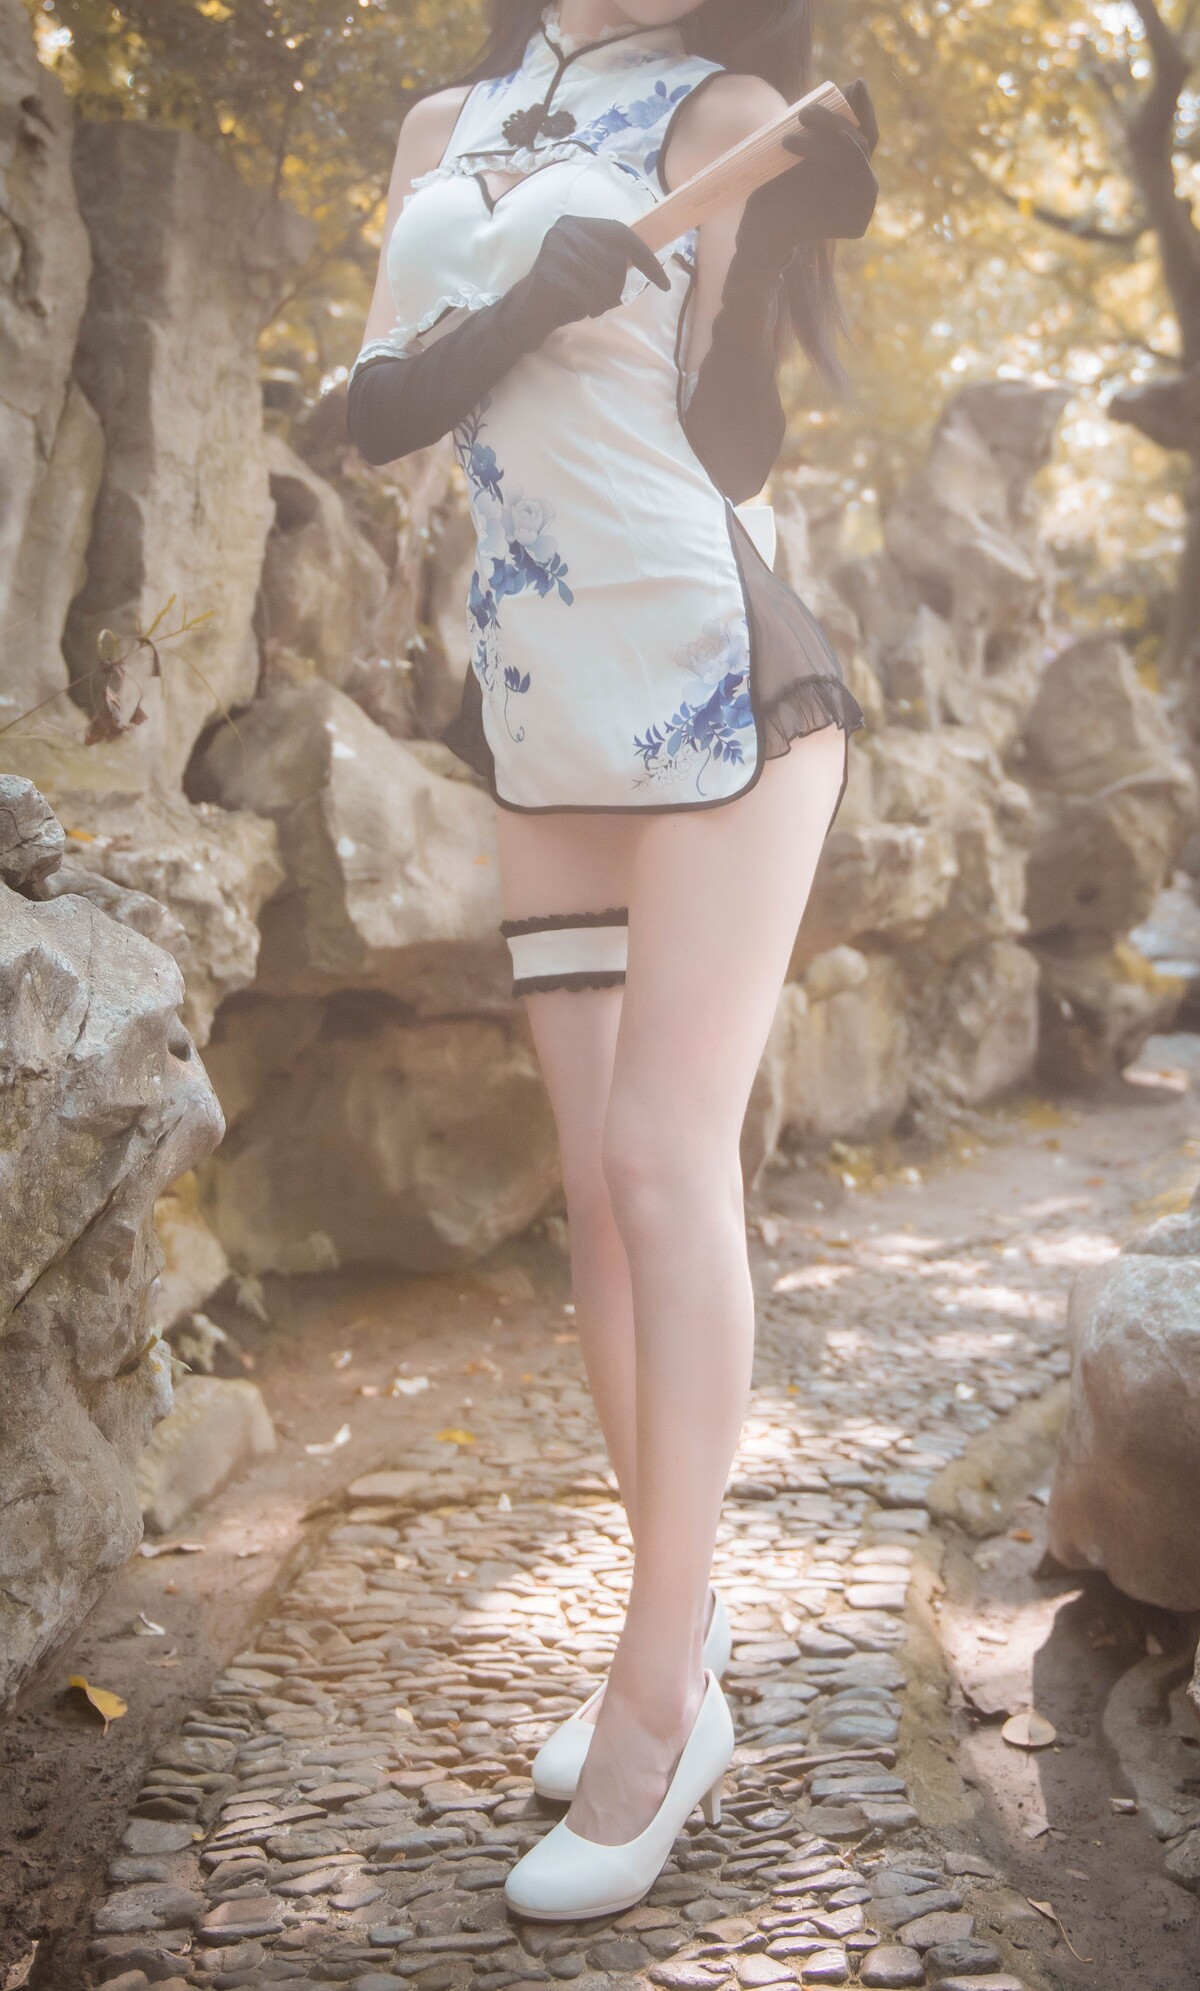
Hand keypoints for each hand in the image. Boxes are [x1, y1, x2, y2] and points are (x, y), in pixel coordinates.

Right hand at [528, 215, 669, 330]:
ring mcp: (556, 249)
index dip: (646, 260)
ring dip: (596, 303)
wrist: (523, 316)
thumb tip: (655, 267)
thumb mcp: (592, 274)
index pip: (623, 235)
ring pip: (604, 283)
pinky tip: (567, 308)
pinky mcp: (549, 273)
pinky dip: (583, 309)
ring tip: (577, 304)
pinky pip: (587, 296)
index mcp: (578, 225)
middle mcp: (567, 229)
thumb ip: (614, 264)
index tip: (665, 284)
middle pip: (616, 264)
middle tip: (592, 301)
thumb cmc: (562, 297)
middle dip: (612, 291)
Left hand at [736, 78, 879, 274]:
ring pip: (847, 159)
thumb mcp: (803, 155)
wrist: (763, 233)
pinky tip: (788, 147)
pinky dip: (810, 160)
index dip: (865, 110)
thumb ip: (826, 132)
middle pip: (858, 146)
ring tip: (787, 138)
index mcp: (860, 176)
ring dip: (817, 141)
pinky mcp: (850, 224)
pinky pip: (835, 180)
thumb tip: (852, 87)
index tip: (856, 83)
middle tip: (803, 111)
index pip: (869, 137)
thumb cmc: (781, 190)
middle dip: (832, 122)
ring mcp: (861, 210)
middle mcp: (867, 194)